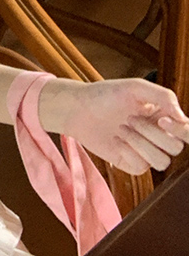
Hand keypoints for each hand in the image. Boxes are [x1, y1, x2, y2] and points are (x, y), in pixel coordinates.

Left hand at [41, 77, 188, 174]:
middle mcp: (159, 136)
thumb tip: (182, 118)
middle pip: (176, 148)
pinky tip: (116, 140)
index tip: (161, 120)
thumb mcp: (136, 88)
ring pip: (162, 162)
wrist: (78, 109)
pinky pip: (142, 168)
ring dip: (140, 144)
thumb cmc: (106, 95)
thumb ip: (164, 97)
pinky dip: (129, 152)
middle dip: (152, 134)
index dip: (182, 131)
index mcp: (165, 117)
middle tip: (130, 118)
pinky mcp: (131, 163)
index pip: (187, 132)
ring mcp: (146, 152)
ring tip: (122, 128)